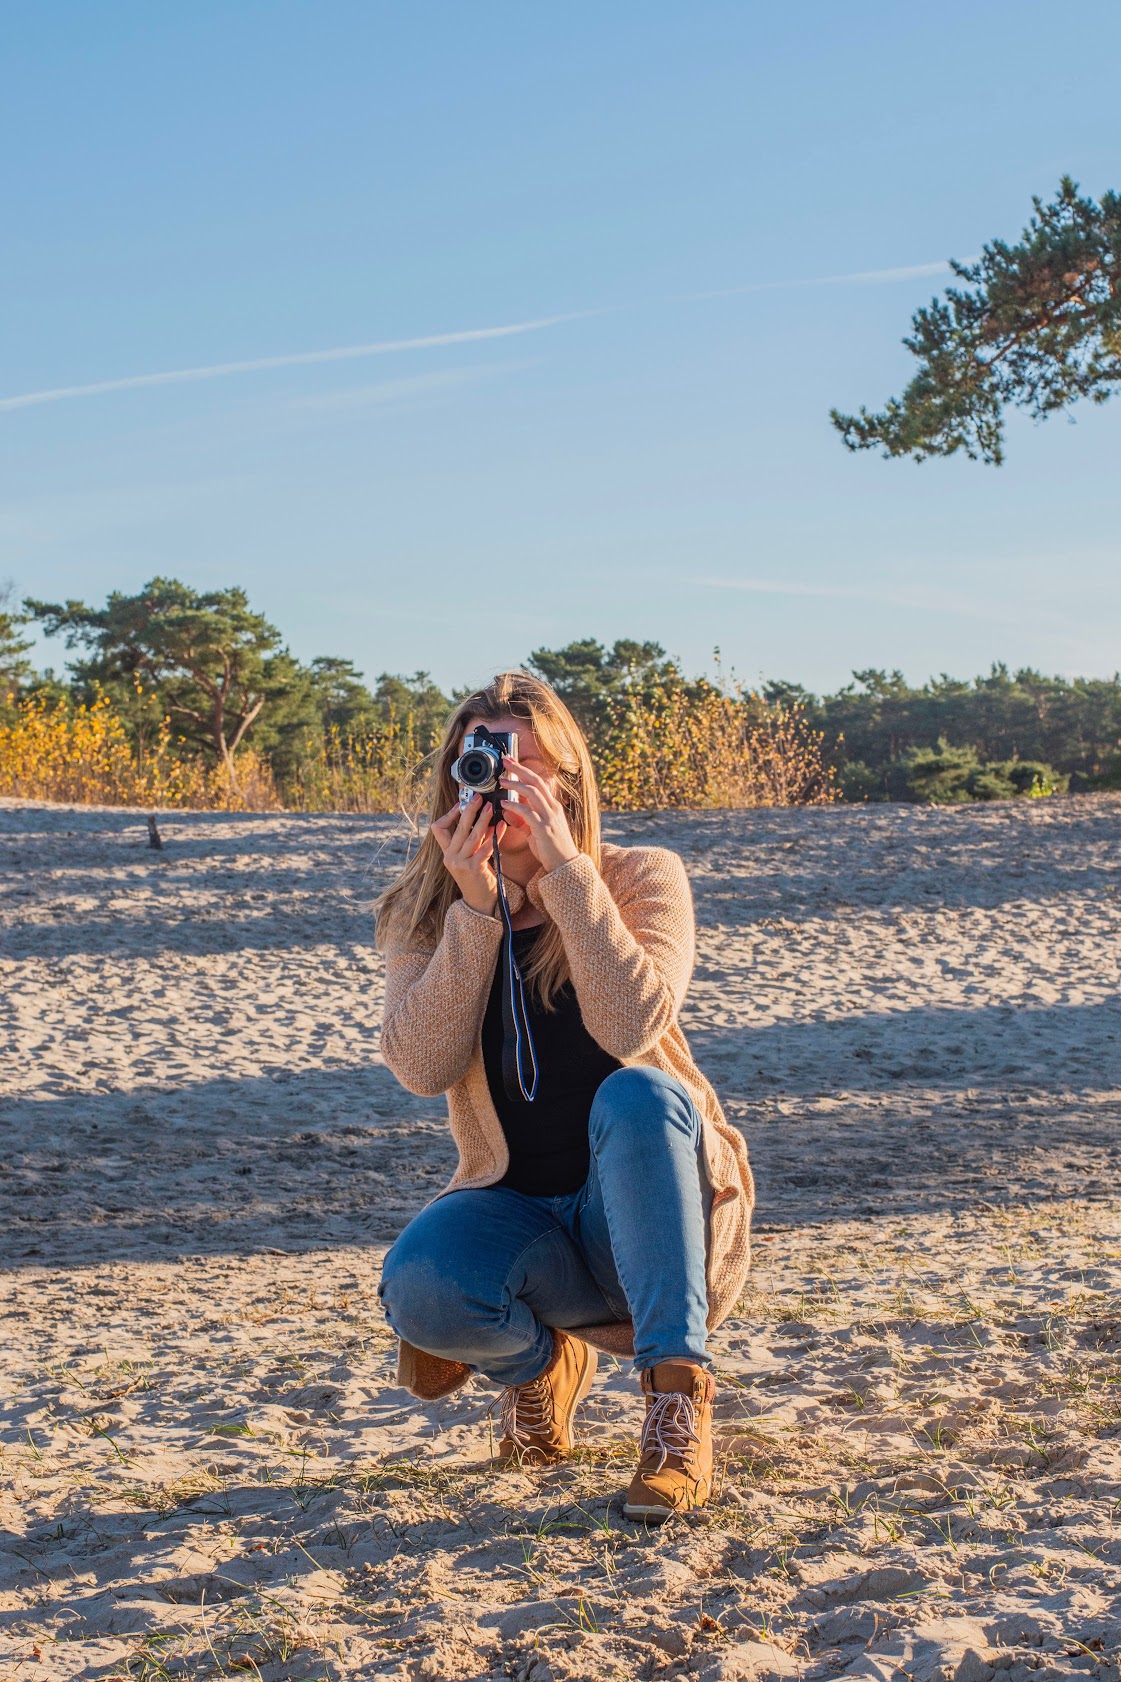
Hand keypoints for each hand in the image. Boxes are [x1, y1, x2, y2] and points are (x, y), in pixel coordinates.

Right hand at [430, 795, 498, 914]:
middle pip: (458, 828)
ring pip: (472, 835)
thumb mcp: (469, 858)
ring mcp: (460, 863)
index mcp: (446, 853)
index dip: (449, 815)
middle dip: (469, 810)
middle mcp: (450, 857)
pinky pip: (485, 847)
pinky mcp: (473, 868)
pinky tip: (501, 825)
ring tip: (491, 807)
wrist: (480, 903)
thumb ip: (471, 841)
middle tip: (478, 797)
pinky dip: (494, 835)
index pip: (438, 828)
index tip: (460, 804)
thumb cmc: (478, 878)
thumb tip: (480, 818)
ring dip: (483, 819)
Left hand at [500, 757, 579, 873]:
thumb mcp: (534, 831)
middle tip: (505, 762)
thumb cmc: (551, 849)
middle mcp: (553, 808)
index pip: (539, 782)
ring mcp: (550, 817)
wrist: (565, 866)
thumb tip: (506, 811)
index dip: (525, 771)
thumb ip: (521, 820)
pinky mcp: (544, 828)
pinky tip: (504, 805)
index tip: (511, 763)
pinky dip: (515, 806)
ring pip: (532, 792)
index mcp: (552, 806)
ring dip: (515, 785)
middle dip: (520, 770)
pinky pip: (528, 812)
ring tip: (501, 782)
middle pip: (536, 781)